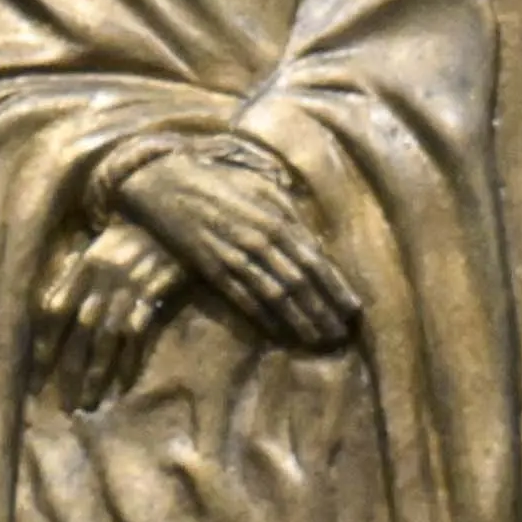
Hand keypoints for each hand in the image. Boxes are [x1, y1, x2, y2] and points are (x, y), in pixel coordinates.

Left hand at [32, 214, 178, 404]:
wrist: (173, 216)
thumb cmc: (131, 234)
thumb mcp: (96, 248)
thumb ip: (73, 276)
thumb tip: (50, 310)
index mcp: (82, 266)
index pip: (53, 312)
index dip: (44, 346)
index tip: (36, 377)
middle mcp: (100, 279)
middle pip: (78, 332)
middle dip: (69, 370)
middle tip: (63, 404)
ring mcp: (127, 288)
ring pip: (106, 338)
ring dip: (97, 374)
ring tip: (89, 403)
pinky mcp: (153, 295)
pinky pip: (137, 335)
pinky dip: (130, 361)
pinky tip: (123, 384)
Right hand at [124, 140, 364, 354]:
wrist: (169, 183)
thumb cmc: (221, 182)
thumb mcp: (264, 189)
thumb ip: (290, 215)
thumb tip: (312, 243)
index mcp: (278, 219)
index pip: (315, 261)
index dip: (336, 288)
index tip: (352, 310)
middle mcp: (261, 241)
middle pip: (300, 284)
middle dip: (322, 311)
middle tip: (339, 334)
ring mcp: (235, 257)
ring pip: (276, 296)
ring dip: (298, 321)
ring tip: (317, 339)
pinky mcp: (212, 270)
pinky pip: (243, 299)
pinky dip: (264, 317)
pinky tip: (280, 332)